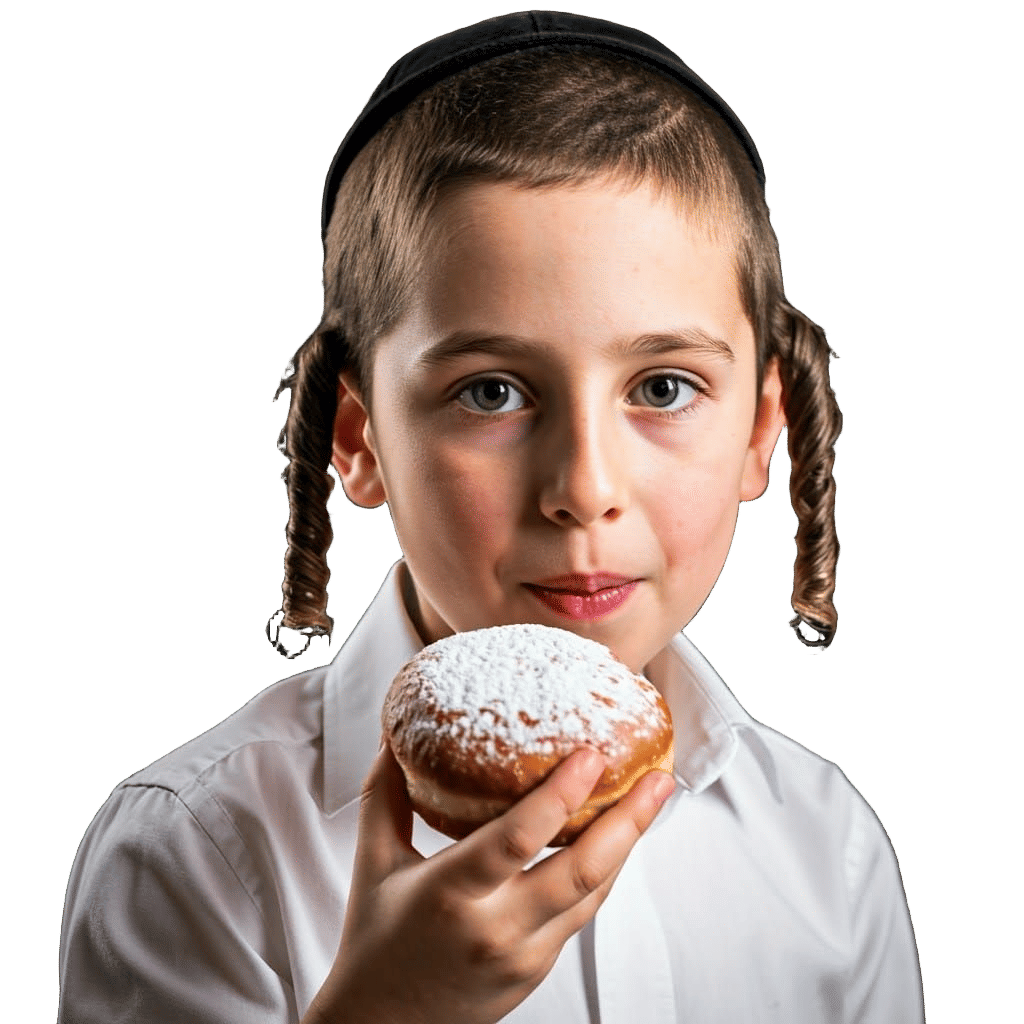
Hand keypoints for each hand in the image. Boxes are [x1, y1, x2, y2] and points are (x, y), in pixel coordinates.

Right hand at [303, 738, 674, 1023]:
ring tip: (652, 797)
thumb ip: (385, 796)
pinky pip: (582, 914)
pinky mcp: (538, 971)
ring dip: (628, 844)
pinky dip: (603, 872)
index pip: (517, 840)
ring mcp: (524, 956)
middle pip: (581, 873)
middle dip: (628, 822)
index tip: (591, 754)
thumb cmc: (374, 943)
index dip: (560, 795)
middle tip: (659, 779)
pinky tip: (617, 838)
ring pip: (594, 895)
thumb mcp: (372, 864)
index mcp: (450, 895)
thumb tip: (391, 736)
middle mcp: (495, 930)